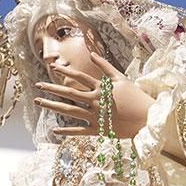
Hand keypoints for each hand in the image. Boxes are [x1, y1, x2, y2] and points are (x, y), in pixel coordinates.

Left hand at [34, 54, 155, 138]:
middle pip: (69, 93)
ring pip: (70, 111)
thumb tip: (92, 54)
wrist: (148, 119)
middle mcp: (96, 101)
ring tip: (39, 102)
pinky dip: (67, 131)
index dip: (66, 71)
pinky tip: (54, 131)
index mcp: (102, 88)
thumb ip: (105, 66)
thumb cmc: (136, 97)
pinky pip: (79, 131)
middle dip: (52, 88)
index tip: (52, 68)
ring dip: (53, 106)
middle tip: (37, 85)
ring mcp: (96, 116)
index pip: (80, 77)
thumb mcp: (121, 79)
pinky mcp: (99, 130)